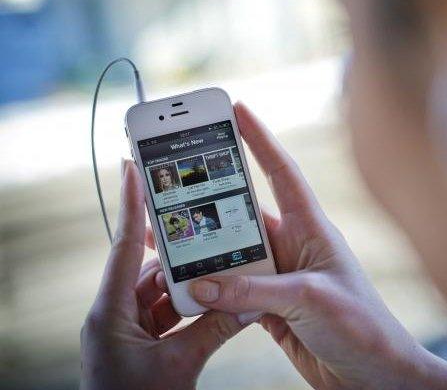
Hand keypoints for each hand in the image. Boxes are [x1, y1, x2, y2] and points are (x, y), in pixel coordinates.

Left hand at [80, 159, 243, 389]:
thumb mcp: (180, 364)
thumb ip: (215, 329)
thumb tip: (250, 304)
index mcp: (109, 313)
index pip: (122, 248)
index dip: (130, 206)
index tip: (132, 168)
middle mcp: (113, 316)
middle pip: (148, 270)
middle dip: (182, 257)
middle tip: (207, 231)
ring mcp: (125, 331)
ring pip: (160, 294)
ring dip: (190, 289)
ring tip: (220, 277)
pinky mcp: (138, 345)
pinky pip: (165, 315)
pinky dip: (189, 310)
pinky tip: (213, 307)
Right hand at [189, 102, 446, 388]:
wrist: (374, 377)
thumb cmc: (364, 329)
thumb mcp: (312, 300)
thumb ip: (257, 291)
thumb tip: (203, 282)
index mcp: (313, 229)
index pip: (282, 173)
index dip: (260, 139)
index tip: (237, 108)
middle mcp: (294, 247)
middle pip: (243, 214)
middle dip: (208, 199)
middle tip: (171, 182)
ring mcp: (280, 277)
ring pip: (231, 255)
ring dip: (203, 251)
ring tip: (166, 240)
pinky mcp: (270, 308)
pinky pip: (231, 289)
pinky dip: (208, 287)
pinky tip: (185, 283)